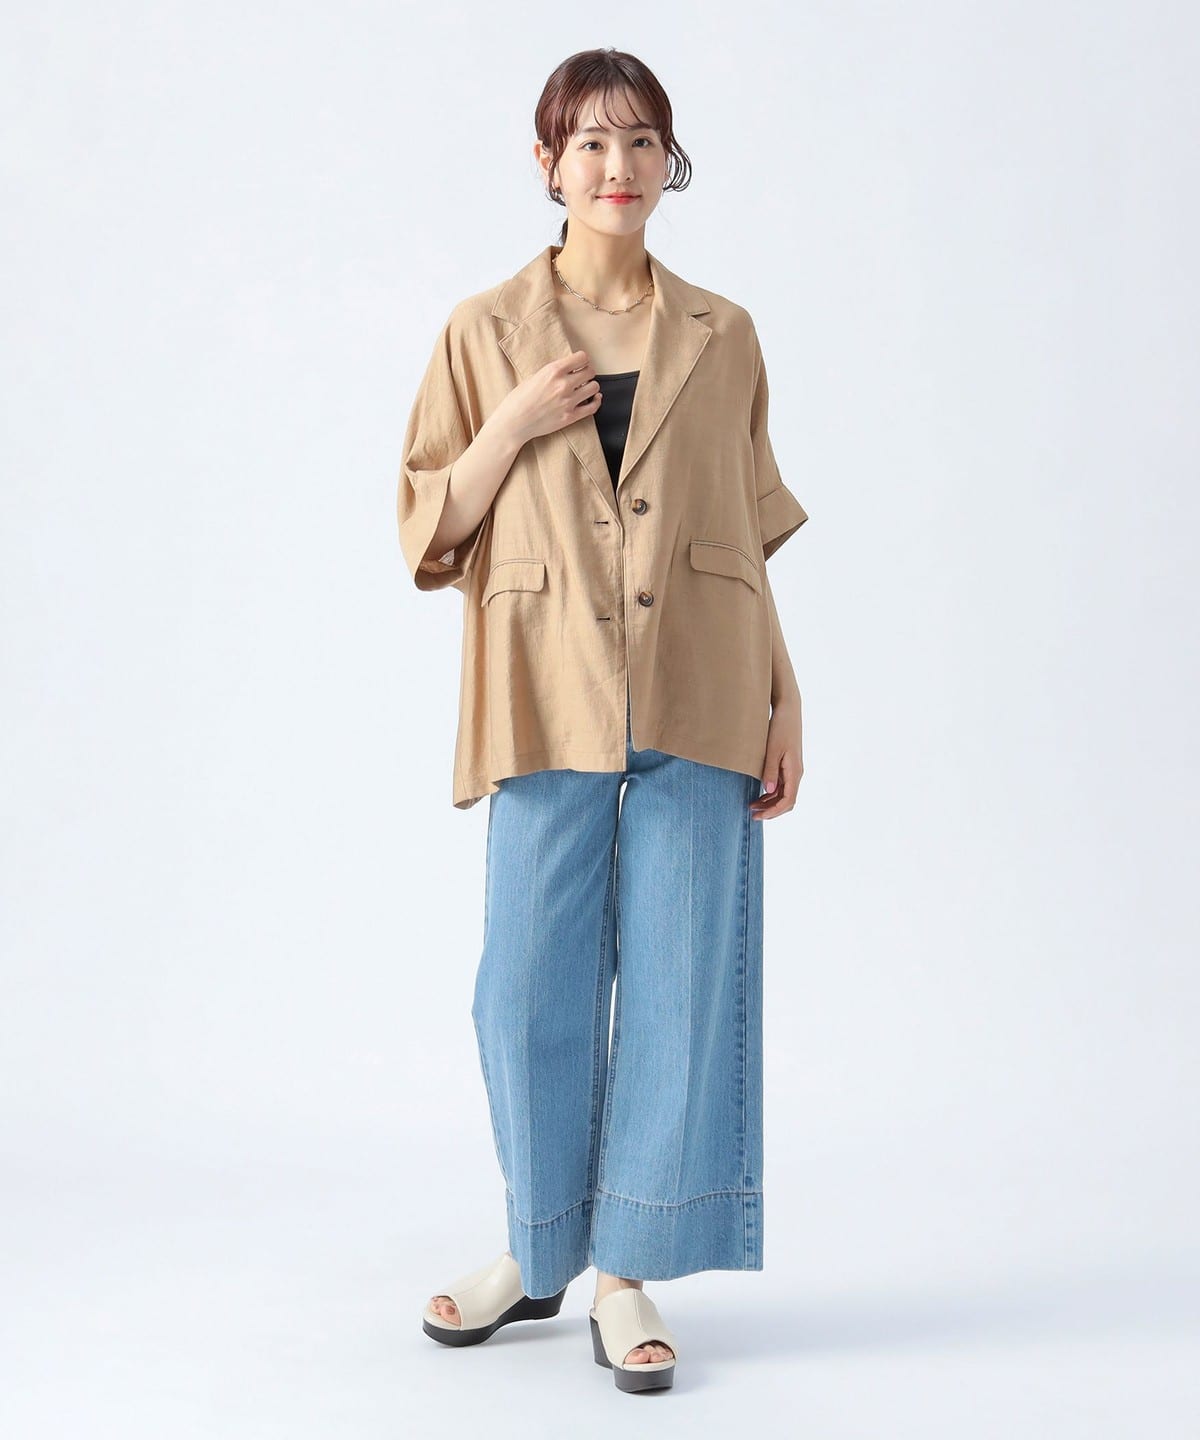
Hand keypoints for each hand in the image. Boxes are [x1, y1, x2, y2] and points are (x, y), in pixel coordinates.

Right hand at [494, 350, 601, 445]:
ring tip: (585, 388)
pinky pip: (593, 407)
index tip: (580, 363)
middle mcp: (563, 385)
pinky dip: (596, 401)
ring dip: (591, 386)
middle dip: (587, 372)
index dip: (582, 360)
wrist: (514, 422)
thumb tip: (568, 369)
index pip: (582, 357)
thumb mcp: (534, 377)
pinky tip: (594, 398)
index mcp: (553, 371)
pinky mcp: (570, 417)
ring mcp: (568, 402)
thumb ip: (553, 373)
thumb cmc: (519, 400)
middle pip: (590, 371)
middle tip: (582, 376)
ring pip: (594, 387)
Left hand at [750, 694, 803, 820]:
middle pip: (787, 801)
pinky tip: (759, 794)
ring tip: (752, 806)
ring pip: (784, 794)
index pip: (788, 800)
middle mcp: (796, 773)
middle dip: (771, 810)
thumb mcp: (772, 750)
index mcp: (794, 771)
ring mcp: (792, 769)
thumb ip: (770, 771)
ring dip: (770, 802)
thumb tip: (768, 791)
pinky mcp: (788, 764)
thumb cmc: (780, 728)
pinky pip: (782, 785)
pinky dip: (771, 793)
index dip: (774, 812)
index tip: (759, 816)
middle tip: (753, 814)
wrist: (788, 710)